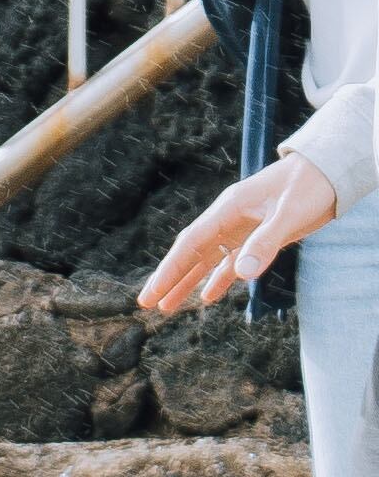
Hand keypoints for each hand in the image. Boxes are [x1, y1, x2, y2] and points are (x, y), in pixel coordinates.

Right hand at [145, 154, 342, 313]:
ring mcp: (241, 229)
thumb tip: (242, 274)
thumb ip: (266, 242)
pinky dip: (219, 279)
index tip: (151, 292)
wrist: (330, 170)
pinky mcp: (258, 237)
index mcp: (228, 209)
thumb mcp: (290, 214)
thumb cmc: (310, 186)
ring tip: (167, 306)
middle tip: (146, 303)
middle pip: (191, 253)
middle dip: (169, 278)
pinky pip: (231, 262)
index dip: (169, 270)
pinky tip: (207, 296)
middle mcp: (228, 220)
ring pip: (207, 260)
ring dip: (188, 282)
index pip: (190, 243)